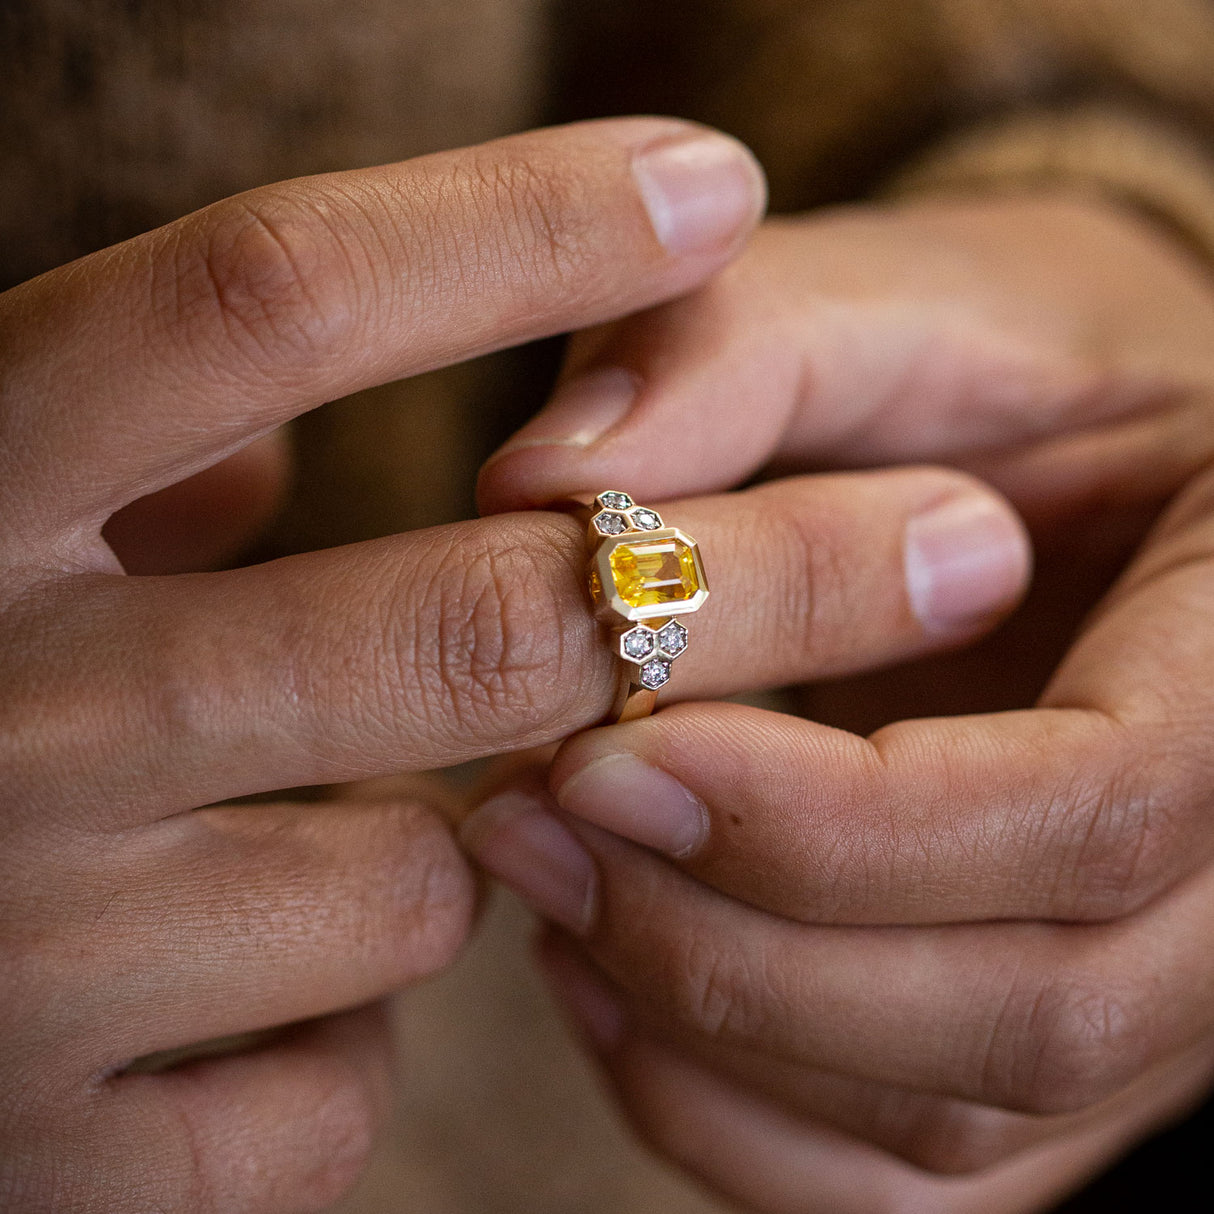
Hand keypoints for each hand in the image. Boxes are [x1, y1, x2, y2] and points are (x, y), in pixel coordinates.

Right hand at [0, 118, 767, 1211]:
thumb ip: (142, 453)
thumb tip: (287, 435)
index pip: (265, 299)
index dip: (507, 225)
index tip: (714, 178)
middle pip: (470, 615)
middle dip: (763, 580)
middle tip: (961, 543)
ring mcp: (26, 958)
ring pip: (438, 872)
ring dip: (469, 839)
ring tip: (338, 818)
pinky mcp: (70, 1157)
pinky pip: (336, 1075)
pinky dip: (337, 1020)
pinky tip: (237, 987)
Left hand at [467, 195, 1213, 1210]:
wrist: (1069, 463)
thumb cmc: (998, 365)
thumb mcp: (893, 303)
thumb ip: (737, 352)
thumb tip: (538, 486)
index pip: (1100, 811)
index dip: (837, 821)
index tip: (608, 751)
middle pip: (1022, 1009)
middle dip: (740, 945)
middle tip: (532, 817)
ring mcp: (1155, 982)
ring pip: (946, 1123)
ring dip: (706, 1033)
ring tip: (543, 883)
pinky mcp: (1044, 1042)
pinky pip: (896, 1175)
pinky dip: (726, 1113)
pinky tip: (603, 978)